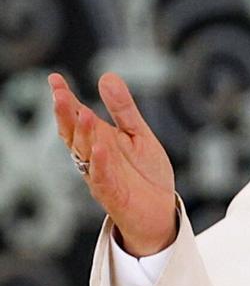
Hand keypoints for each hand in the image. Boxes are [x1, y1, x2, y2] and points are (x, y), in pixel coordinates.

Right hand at [49, 72, 177, 256]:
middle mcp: (93, 157)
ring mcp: (100, 175)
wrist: (159, 210)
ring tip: (85, 113)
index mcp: (98, 140)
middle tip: (61, 94)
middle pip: (74, 134)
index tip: (55, 79)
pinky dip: (101, 162)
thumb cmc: (145, 172)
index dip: (65, 99)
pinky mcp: (112, 194)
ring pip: (85, 154)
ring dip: (84, 134)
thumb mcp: (137, 133)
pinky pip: (102, 177)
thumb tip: (106, 76)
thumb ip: (123, 108)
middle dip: (66, 115)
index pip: (76, 117)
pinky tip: (101, 147)